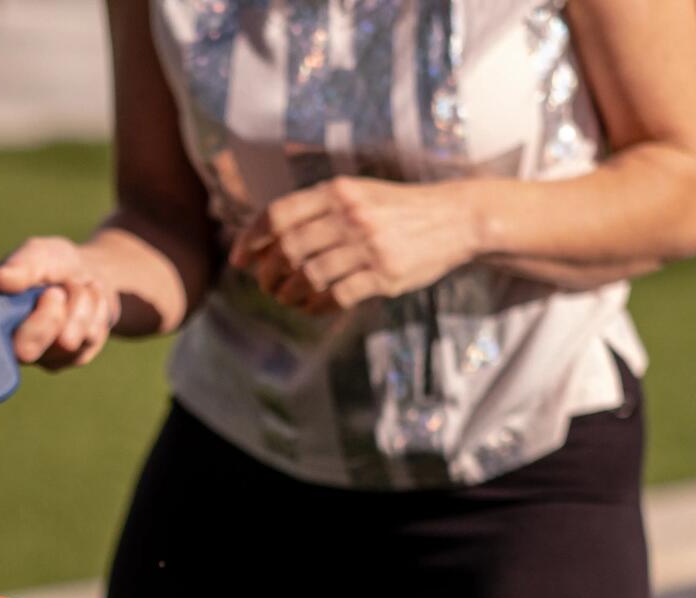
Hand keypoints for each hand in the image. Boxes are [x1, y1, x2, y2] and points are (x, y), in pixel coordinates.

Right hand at [0, 237, 118, 369]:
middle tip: (60, 290)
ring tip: (75, 287)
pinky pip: (89, 340)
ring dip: (80, 305)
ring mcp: (43, 355)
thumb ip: (20, 266)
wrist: (90, 271)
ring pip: (67, 342)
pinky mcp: (71, 358)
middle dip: (53, 316)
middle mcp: (11, 343)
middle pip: (25, 351)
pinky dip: (96, 312)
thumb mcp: (38, 254)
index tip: (51, 292)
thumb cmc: (54, 263)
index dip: (27, 321)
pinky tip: (89, 301)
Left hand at [229, 176, 481, 313]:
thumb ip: (318, 209)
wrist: (456, 219)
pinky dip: (315, 306)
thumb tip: (268, 237)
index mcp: (338, 191)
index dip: (251, 238)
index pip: (279, 214)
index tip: (240, 258)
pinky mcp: (385, 276)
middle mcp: (351, 215)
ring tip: (285, 298)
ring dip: (288, 293)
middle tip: (264, 284)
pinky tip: (311, 307)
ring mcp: (369, 247)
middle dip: (267, 272)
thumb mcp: (358, 193)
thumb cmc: (398, 209)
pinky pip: (336, 297)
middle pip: (288, 249)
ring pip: (309, 276)